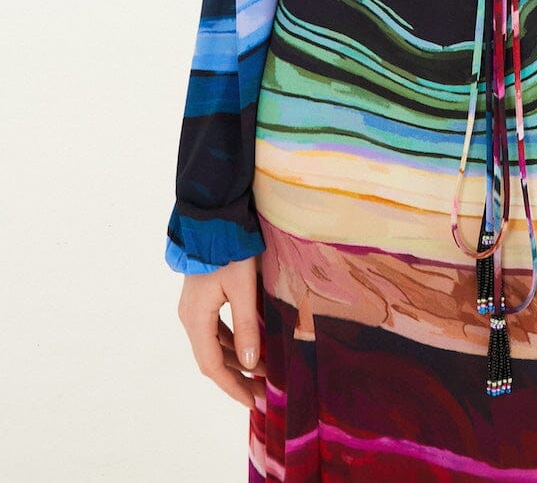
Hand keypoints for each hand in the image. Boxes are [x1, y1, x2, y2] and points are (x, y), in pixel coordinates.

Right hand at [177, 256, 265, 408]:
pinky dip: (231, 343)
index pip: (212, 365)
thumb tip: (251, 364)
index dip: (232, 386)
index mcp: (196, 318)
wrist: (214, 218)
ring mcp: (194, 308)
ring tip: (261, 374)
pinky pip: (215, 330)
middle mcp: (190, 317)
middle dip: (237, 378)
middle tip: (262, 393)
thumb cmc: (230, 250)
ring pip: (213, 345)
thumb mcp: (243, 288)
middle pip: (212, 358)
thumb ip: (247, 327)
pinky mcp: (201, 298)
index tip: (252, 402)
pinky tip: (250, 348)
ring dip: (235, 361)